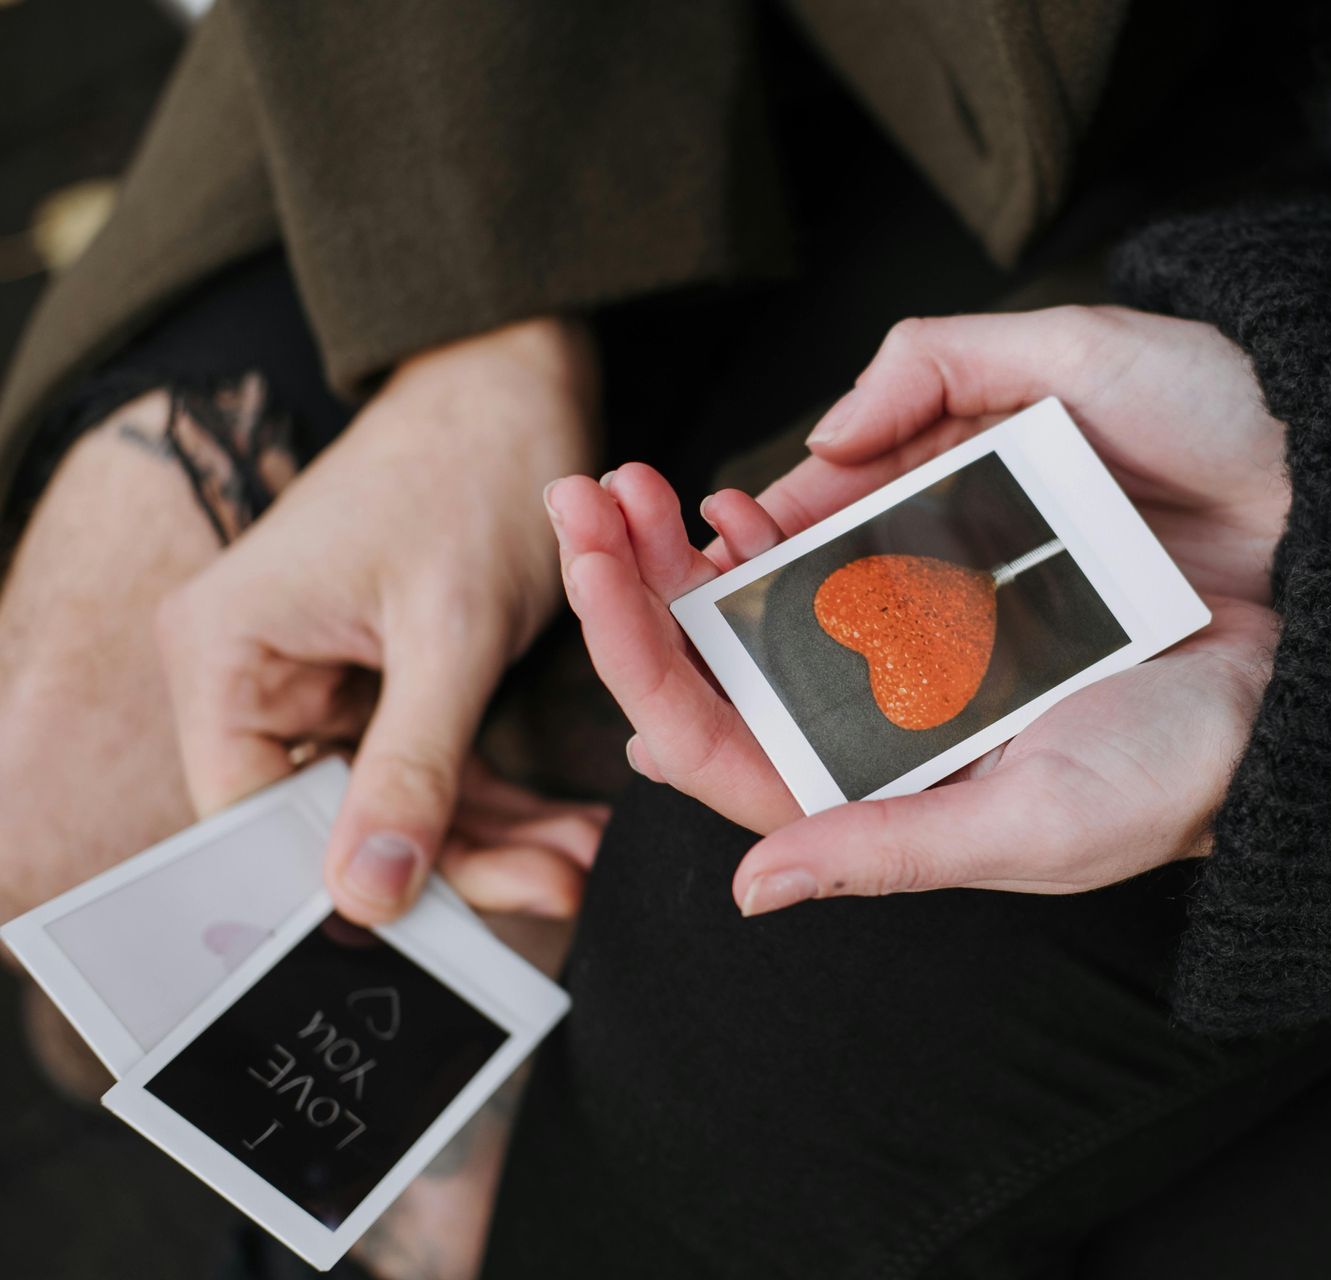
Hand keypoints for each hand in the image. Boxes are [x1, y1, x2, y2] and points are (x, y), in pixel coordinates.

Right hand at [158, 317, 604, 923]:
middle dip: (449, 859)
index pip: (258, 820)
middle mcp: (251, 673)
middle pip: (333, 819)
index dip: (341, 883)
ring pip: (395, 801)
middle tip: (555, 886)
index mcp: (224, 654)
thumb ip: (412, 768)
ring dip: (492, 835)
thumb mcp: (449, 633)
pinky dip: (499, 795)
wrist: (514, 383)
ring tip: (580, 856)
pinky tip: (567, 824)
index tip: (436, 934)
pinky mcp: (382, 679)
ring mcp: (317, 679)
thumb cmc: (470, 474)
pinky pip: (432, 765)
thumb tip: (366, 897)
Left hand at [549, 305, 1285, 913]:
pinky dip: (796, 512)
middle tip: (582, 499)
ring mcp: (911, 638)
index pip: (719, 736)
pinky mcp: (957, 570)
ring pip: (767, 596)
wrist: (1302, 662)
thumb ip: (891, 848)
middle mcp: (877, 715)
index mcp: (878, 785)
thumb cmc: (1184, 762)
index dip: (641, 658)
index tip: (596, 574)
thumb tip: (750, 889)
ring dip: (696, 543)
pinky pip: (849, 540)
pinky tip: (760, 492)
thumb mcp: (1039, 824)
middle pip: (719, 655)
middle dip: (639, 581)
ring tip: (647, 488)